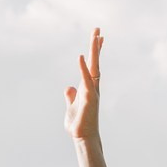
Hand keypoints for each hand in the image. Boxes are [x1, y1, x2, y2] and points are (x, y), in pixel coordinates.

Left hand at [63, 28, 102, 143]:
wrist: (83, 137)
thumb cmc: (78, 124)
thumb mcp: (70, 107)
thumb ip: (70, 96)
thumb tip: (68, 87)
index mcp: (87, 87)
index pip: (91, 66)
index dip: (94, 52)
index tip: (98, 38)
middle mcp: (92, 86)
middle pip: (94, 62)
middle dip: (96, 46)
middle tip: (98, 29)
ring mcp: (92, 91)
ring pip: (93, 67)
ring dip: (94, 51)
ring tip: (96, 36)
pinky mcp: (89, 97)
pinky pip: (86, 79)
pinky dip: (83, 68)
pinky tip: (81, 56)